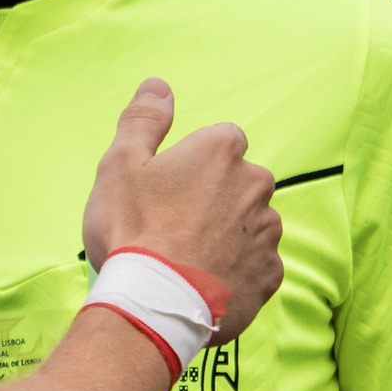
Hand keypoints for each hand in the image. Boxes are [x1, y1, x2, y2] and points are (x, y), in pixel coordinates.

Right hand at [81, 77, 282, 338]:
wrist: (154, 304)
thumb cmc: (133, 230)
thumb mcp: (121, 164)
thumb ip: (144, 119)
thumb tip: (159, 86)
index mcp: (221, 151)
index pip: (221, 141)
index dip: (195, 163)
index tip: (171, 188)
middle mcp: (255, 185)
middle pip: (239, 182)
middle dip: (215, 198)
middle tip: (175, 226)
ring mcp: (267, 232)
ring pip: (250, 223)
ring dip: (228, 234)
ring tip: (189, 259)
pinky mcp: (270, 275)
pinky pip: (257, 265)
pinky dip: (237, 271)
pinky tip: (206, 282)